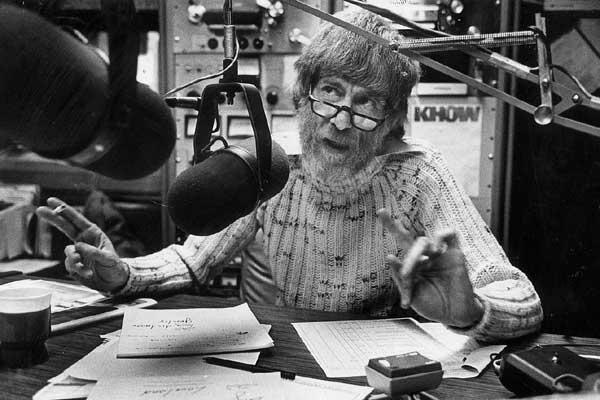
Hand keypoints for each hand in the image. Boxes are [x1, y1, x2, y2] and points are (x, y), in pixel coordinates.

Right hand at [36, 197, 129, 292]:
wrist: (113, 282)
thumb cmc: (114, 266)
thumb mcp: (109, 258)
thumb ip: (94, 252)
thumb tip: (78, 246)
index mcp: (93, 233)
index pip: (76, 219)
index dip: (63, 209)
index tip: (51, 200)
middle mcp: (83, 240)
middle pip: (65, 226)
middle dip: (53, 218)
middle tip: (40, 210)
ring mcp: (77, 253)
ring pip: (68, 251)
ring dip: (75, 259)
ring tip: (85, 267)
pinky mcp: (74, 265)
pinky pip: (70, 265)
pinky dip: (78, 270)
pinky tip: (88, 274)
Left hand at [377, 209, 482, 327]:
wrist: (454, 315)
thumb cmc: (431, 305)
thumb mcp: (410, 294)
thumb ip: (400, 276)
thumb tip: (389, 256)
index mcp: (412, 262)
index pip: (400, 240)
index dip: (391, 224)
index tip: (380, 211)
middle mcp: (424, 255)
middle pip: (408, 238)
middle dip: (397, 235)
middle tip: (407, 273)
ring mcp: (440, 254)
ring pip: (424, 241)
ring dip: (417, 253)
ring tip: (421, 268)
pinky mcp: (455, 254)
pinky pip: (451, 236)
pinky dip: (443, 234)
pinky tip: (437, 245)